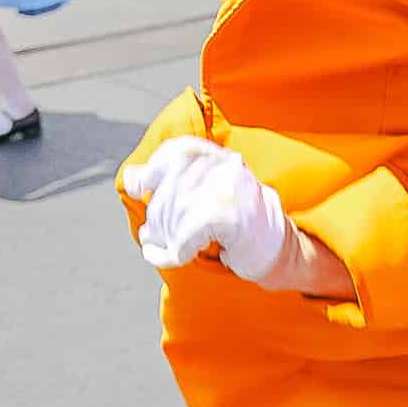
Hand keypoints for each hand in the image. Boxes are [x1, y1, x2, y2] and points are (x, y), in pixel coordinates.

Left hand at [121, 136, 290, 282]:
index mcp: (221, 158)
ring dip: (162, 238)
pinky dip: (173, 252)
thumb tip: (131, 176)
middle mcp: (227, 167)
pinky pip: (185, 236)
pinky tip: (175, 257)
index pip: (179, 149)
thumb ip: (171, 182)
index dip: (154, 167)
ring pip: (175, 215)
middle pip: (172, 188)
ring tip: (162, 247)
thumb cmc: (234, 222)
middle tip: (152, 235)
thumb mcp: (205, 195)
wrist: (277, 248)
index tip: (140, 187)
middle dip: (156, 216)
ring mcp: (231, 191)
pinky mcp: (231, 218)